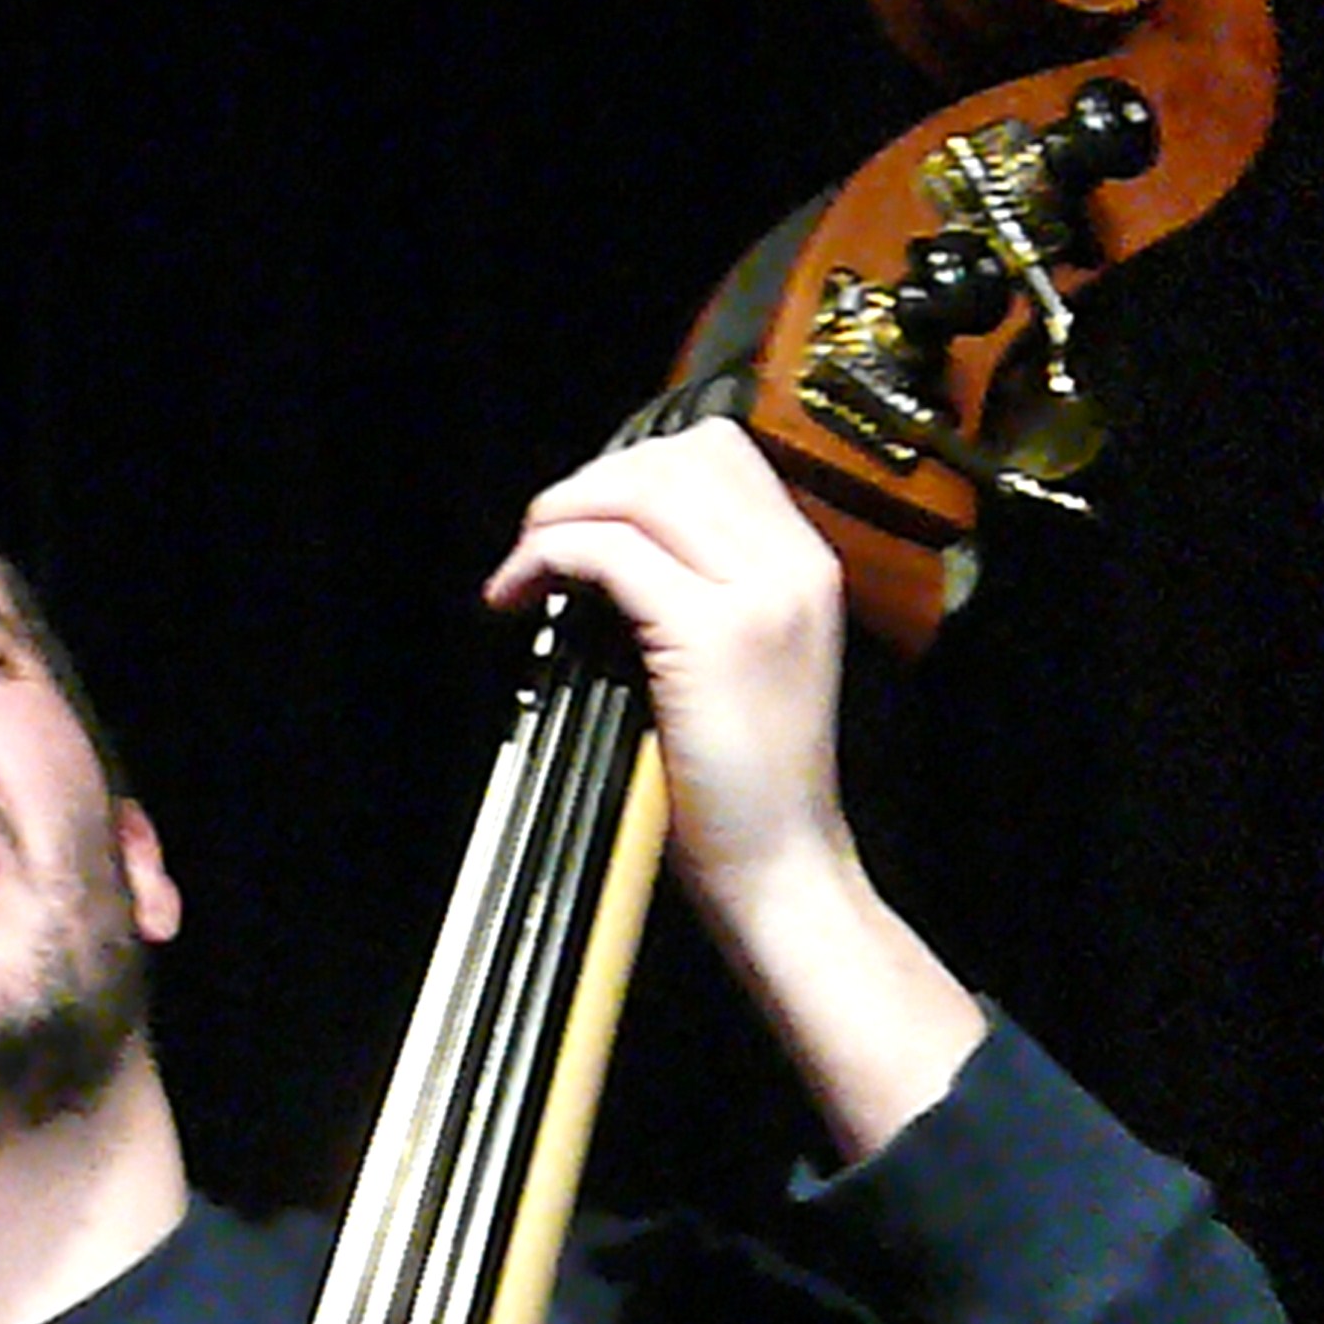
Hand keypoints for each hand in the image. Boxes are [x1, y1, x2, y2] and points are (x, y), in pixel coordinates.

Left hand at [485, 420, 983, 1159]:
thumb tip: (612, 556)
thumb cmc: (747, 791)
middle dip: (587, 485)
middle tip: (536, 542)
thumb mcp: (737, 670)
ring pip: (639, 490)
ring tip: (523, 567)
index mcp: (805, 566)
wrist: (782, 868)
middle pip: (674, 457)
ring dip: (561, 514)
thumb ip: (702, 598)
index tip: (580, 521)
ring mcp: (757, 595)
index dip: (631, 471)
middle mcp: (792, 564)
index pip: (717, 455)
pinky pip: (610, 554)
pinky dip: (550, 560)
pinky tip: (518, 597)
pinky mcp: (710, 635)